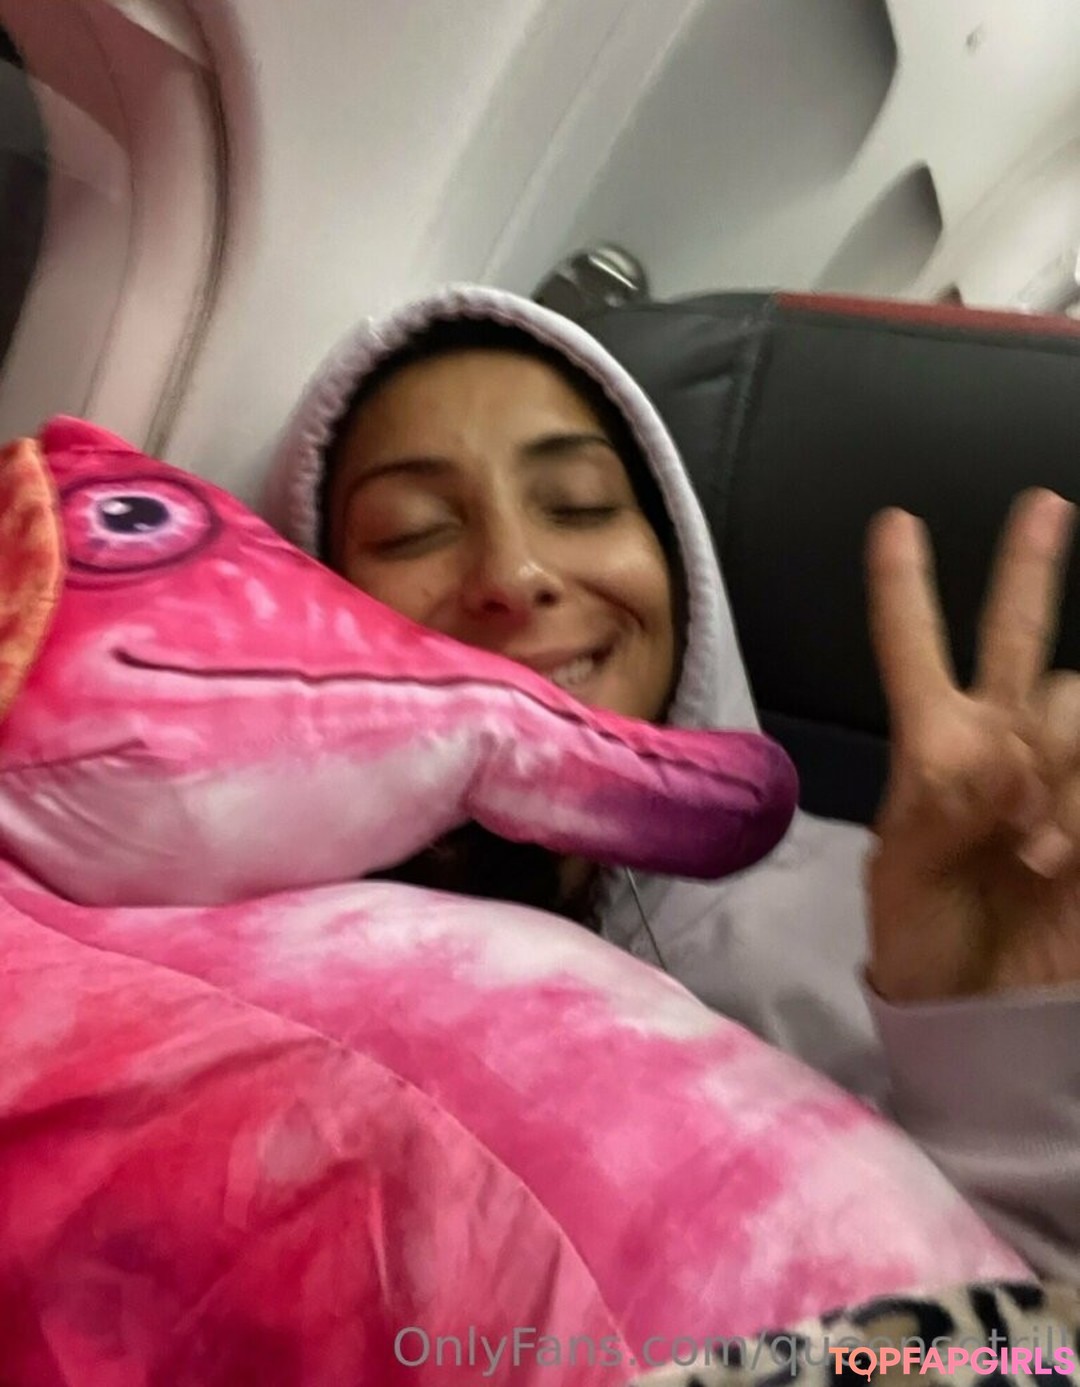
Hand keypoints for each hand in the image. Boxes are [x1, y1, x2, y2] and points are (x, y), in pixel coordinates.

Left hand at [865, 487, 1079, 1002]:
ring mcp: (1060, 778)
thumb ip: (934, 813)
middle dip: (1029, 571)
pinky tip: (1063, 856)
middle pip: (1019, 641)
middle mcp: (1000, 748)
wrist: (983, 1016)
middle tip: (1044, 506)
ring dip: (1063, 766)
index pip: (914, 654)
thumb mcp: (899, 883)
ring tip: (1036, 852)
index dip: (904, 591)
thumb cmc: (924, 949)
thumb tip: (996, 759)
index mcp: (932, 751)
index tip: (895, 524)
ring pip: (1078, 705)